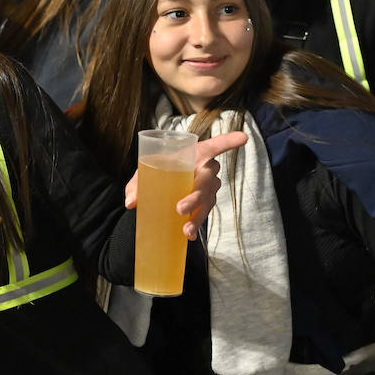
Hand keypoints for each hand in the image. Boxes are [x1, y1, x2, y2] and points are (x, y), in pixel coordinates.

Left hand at [123, 132, 246, 239]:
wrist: (158, 186)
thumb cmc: (156, 170)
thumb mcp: (144, 172)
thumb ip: (137, 184)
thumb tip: (131, 202)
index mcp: (194, 153)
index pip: (216, 145)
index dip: (229, 141)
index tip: (243, 138)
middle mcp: (205, 170)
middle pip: (207, 180)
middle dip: (196, 195)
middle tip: (180, 208)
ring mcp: (207, 188)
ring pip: (207, 200)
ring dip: (197, 215)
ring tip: (185, 229)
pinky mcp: (203, 204)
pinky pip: (203, 214)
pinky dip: (196, 225)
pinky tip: (188, 236)